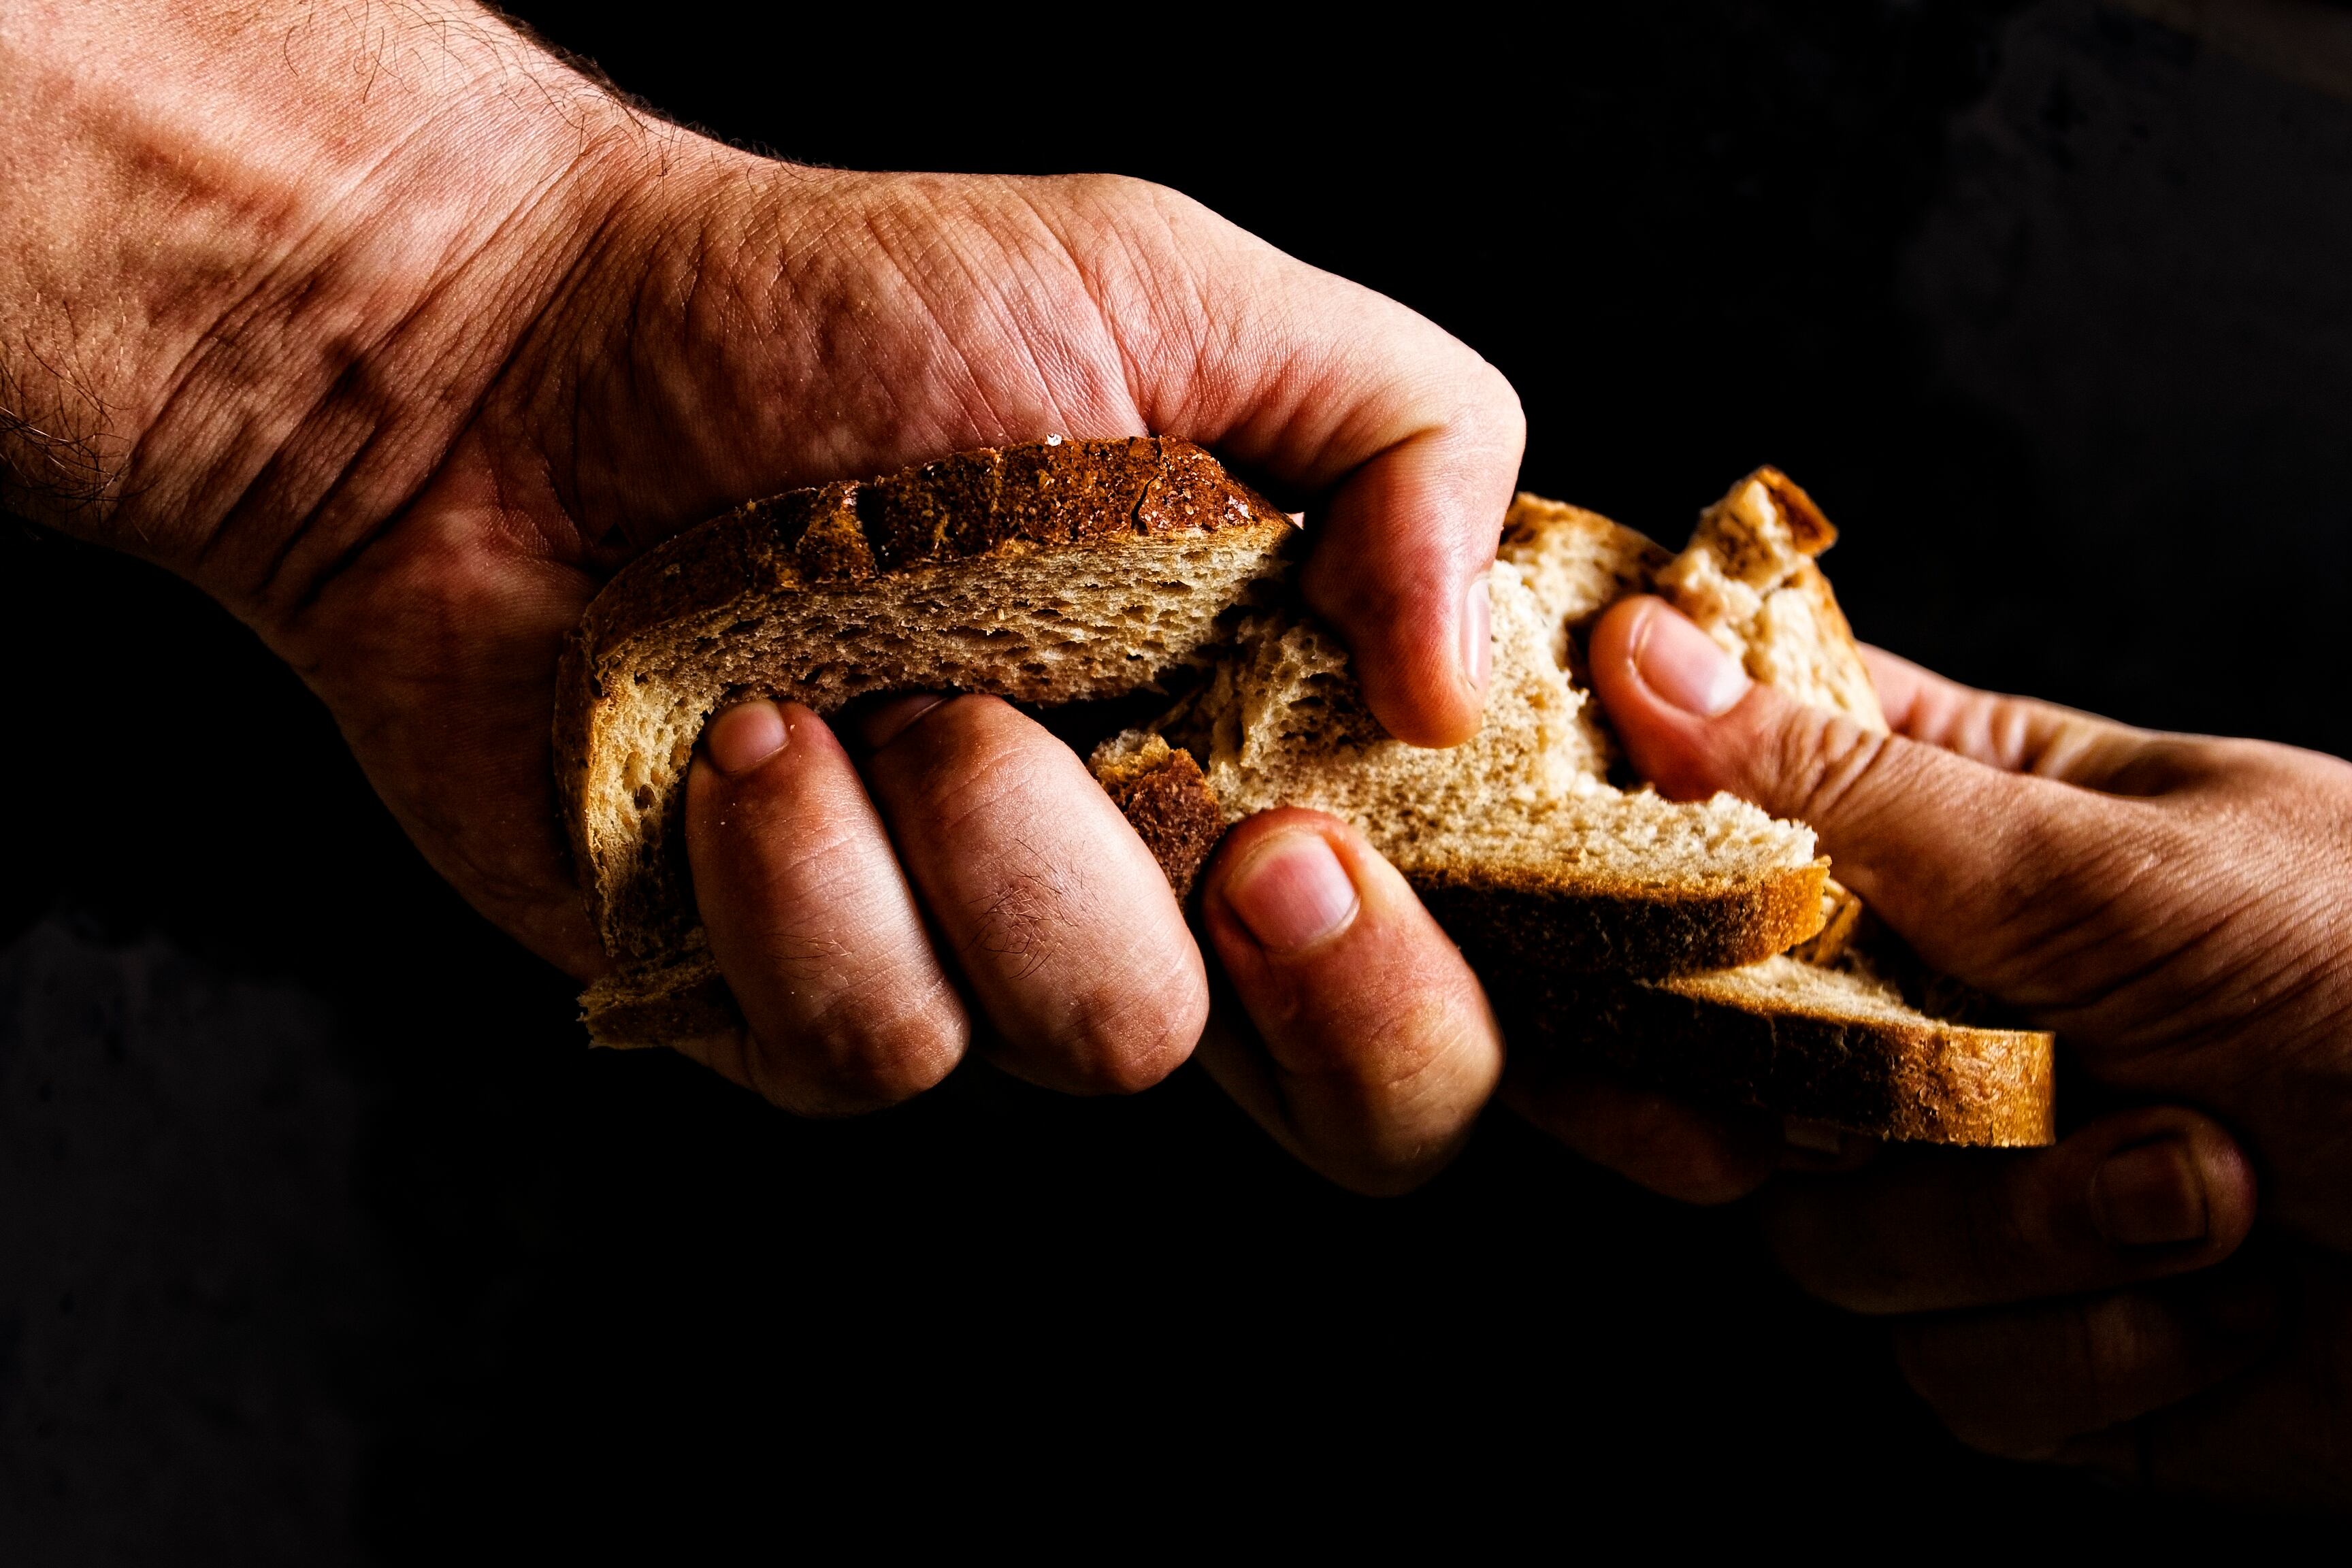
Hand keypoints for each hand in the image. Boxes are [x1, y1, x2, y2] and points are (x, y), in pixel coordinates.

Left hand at [1, 2, 1518, 1181]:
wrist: (527, 371)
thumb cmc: (850, 309)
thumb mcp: (1173, 289)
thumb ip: (1406, 433)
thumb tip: (1464, 688)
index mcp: (1279, 719)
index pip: (1473, 933)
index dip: (1464, 941)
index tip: (1372, 805)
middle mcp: (1159, 867)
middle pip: (1366, 1101)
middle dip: (1347, 998)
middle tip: (1255, 844)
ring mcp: (982, 952)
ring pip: (1104, 1037)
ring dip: (1008, 845)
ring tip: (883, 684)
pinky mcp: (800, 1005)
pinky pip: (877, 1045)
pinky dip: (815, 883)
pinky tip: (746, 748)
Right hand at [1555, 593, 2351, 1505]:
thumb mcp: (2126, 866)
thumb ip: (1853, 793)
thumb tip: (1645, 653)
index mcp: (1971, 841)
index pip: (1732, 813)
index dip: (1635, 862)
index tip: (1575, 912)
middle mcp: (1950, 1012)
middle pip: (1724, 1056)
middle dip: (1779, 1103)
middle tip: (1815, 1115)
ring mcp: (1985, 1187)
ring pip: (1822, 1238)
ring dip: (2015, 1231)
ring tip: (2201, 1184)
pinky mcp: (2035, 1350)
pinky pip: (1944, 1372)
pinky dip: (2085, 1346)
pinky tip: (2222, 1301)